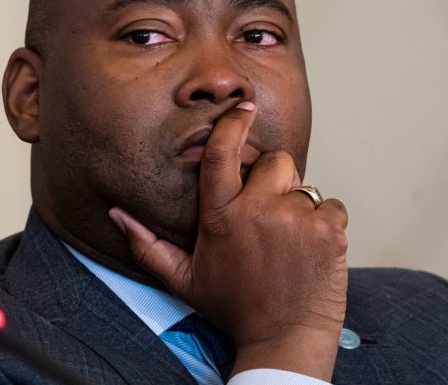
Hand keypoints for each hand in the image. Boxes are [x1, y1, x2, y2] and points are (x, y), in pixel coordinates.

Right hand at [109, 101, 347, 379]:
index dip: (234, 123)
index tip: (245, 107)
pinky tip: (310, 249)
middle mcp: (257, 209)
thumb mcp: (184, 279)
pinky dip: (325, 222)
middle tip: (269, 213)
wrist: (283, 340)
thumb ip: (146, 245)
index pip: (221, 152)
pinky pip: (330, 205)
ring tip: (289, 241)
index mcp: (220, 215)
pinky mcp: (328, 229)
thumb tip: (116, 215)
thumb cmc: (234, 308)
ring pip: (304, 184)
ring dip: (298, 205)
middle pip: (275, 160)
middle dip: (274, 179)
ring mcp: (295, 217)